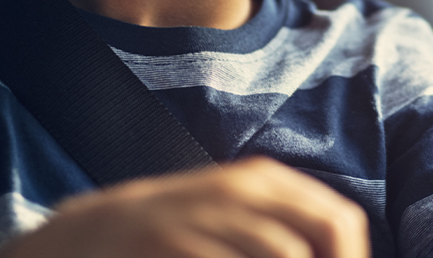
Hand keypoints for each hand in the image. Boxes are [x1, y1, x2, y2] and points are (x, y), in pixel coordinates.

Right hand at [0, 156, 368, 257]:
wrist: (87, 235)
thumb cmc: (175, 229)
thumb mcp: (233, 211)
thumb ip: (286, 225)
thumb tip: (345, 247)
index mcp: (263, 181)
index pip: (339, 221)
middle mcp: (239, 192)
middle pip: (317, 238)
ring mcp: (202, 217)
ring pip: (281, 252)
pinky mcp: (168, 241)